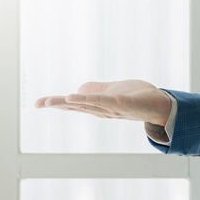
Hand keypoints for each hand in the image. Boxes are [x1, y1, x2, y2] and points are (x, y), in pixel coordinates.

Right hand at [34, 79, 171, 126]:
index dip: (57, 103)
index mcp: (98, 106)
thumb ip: (97, 90)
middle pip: (76, 106)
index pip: (74, 103)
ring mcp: (111, 108)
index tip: (38, 103)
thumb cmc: (138, 97)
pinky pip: (101, 101)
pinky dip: (87, 98)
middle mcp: (102, 110)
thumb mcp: (113, 90)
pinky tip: (74, 95)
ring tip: (50, 101)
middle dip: (56, 104)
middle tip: (38, 103)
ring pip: (85, 104)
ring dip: (67, 102)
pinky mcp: (121, 104)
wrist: (161, 103)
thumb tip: (78, 90)